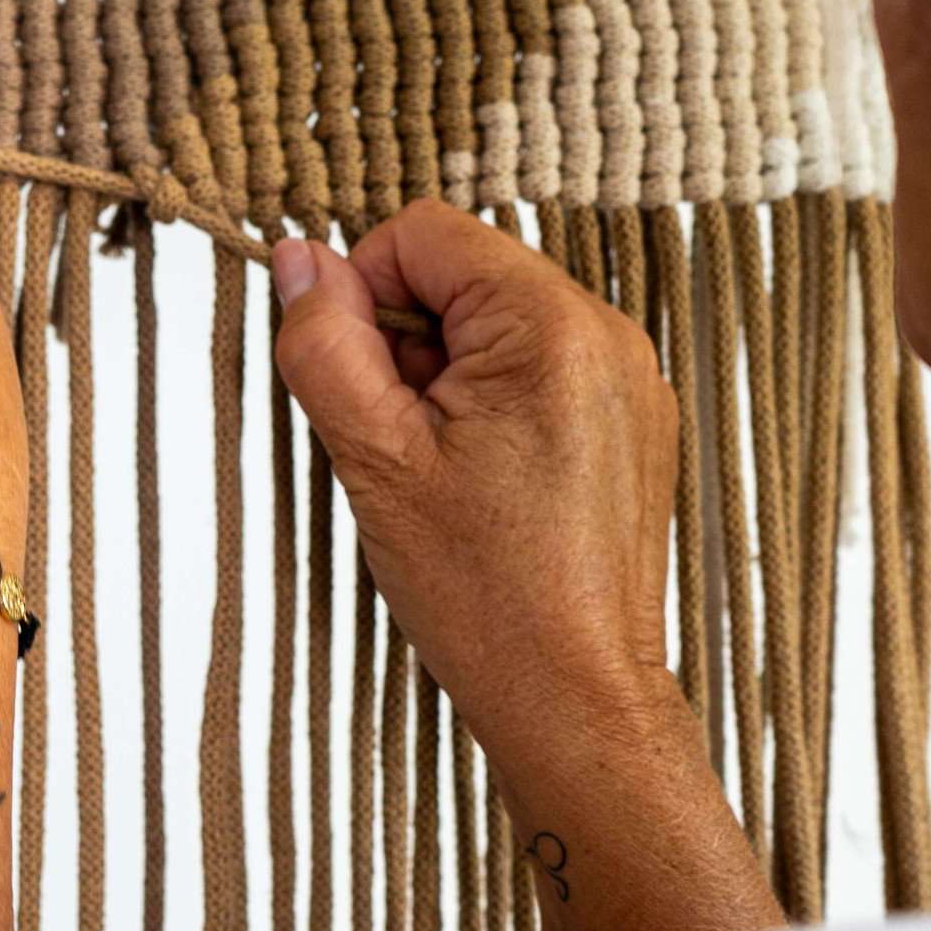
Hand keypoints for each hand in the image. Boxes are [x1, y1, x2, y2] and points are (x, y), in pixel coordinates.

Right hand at [272, 200, 682, 780]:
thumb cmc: (486, 593)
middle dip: (407, 342)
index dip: (362, 290)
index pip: (424, 234)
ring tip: (440, 470)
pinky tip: (479, 483)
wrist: (575, 695)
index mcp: (550, 327)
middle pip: (463, 275)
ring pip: (494, 325)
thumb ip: (325, 344)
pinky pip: (537, 368)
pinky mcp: (631, 420)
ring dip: (443, 377)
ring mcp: (628, 378)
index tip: (355, 379)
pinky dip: (489, 405)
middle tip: (397, 440)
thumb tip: (298, 260)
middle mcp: (607, 335)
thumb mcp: (376, 459)